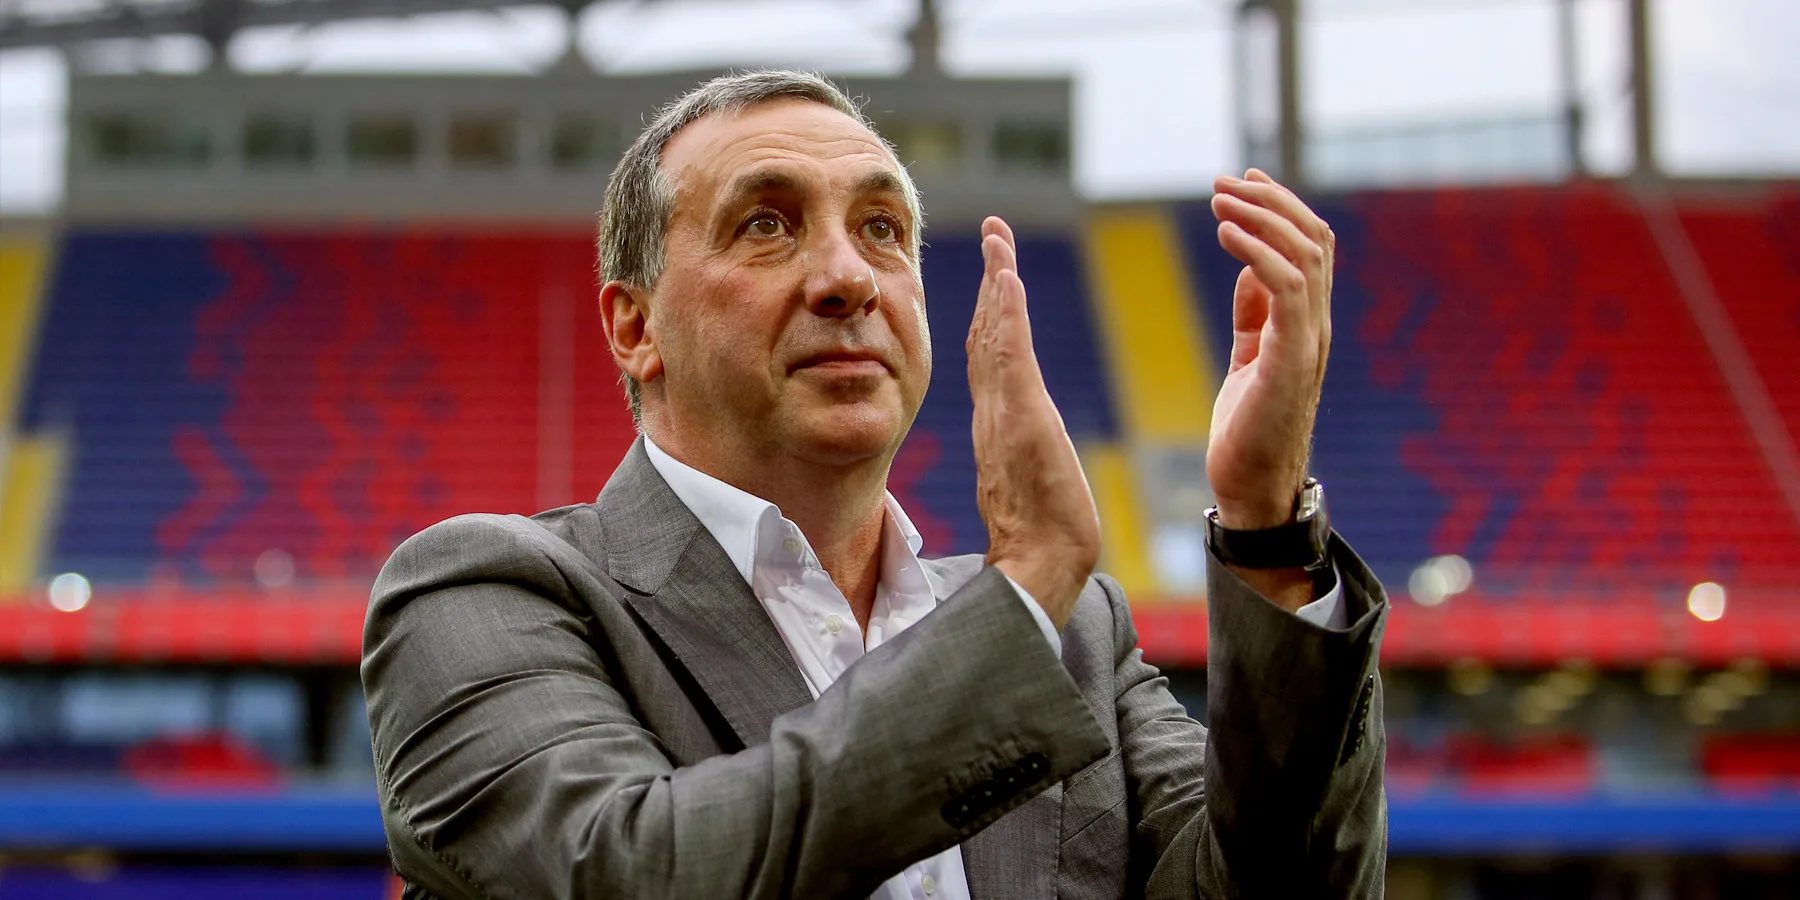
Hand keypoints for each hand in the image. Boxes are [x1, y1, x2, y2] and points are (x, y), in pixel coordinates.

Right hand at [967, 216, 1100, 628]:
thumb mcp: (1041, 489)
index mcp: (1000, 427)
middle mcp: (994, 414)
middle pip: (987, 333)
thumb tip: (1034, 462)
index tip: (997, 272)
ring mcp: (1003, 414)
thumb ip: (1032, 465)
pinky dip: (1005, 312)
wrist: (1041, 569)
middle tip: (996, 233)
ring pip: (994, 334)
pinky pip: (1009, 353)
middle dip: (991, 280)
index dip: (992, 312)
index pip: (993, 356)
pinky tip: (1006, 277)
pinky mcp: (1020, 419)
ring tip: (1000, 238)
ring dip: (997, 281)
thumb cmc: (1047, 543)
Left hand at [1207, 168, 1333, 530]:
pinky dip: (1257, 252)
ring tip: (1220, 199)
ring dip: (1261, 218)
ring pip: (1304, 255)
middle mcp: (1316, 327)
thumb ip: (1255, 316)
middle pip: (1314, 240)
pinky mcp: (1290, 361)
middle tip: (1225, 181)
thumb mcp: (1250, 358)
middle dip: (1271, 201)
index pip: (1313, 248)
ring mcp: (1308, 343)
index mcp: (1308, 325)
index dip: (1283, 208)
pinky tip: (1225, 234)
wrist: (1252, 490)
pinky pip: (1285, 289)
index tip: (1245, 181)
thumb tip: (1249, 271)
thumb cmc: (1248, 431)